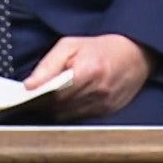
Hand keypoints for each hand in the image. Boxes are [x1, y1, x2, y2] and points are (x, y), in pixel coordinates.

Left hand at [24, 34, 153, 121]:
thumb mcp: (70, 45)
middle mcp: (99, 91)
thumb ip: (48, 65)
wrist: (135, 55)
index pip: (55, 94)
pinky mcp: (109, 111)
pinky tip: (69, 101)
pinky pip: (82, 117)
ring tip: (52, 99)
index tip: (27, 96)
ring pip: (70, 115)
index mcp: (89, 72)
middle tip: (35, 98)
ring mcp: (106, 104)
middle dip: (45, 104)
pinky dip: (72, 111)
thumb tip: (29, 85)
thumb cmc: (100, 48)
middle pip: (61, 107)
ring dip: (58, 109)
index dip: (38, 97)